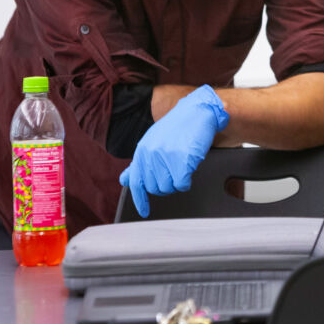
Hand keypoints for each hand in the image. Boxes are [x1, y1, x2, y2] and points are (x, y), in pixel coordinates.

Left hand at [119, 84, 228, 217]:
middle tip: (175, 174)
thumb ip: (140, 162)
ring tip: (182, 167)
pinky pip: (182, 185)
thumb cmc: (178, 126)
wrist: (198, 111)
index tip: (144, 211)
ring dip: (177, 182)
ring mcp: (165, 159)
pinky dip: (187, 180)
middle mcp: (151, 156)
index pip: (136, 182)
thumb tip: (125, 180)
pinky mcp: (181, 162)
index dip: (140, 200)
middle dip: (166, 185)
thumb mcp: (153, 141)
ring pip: (168, 188)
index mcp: (142, 151)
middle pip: (155, 188)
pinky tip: (189, 167)